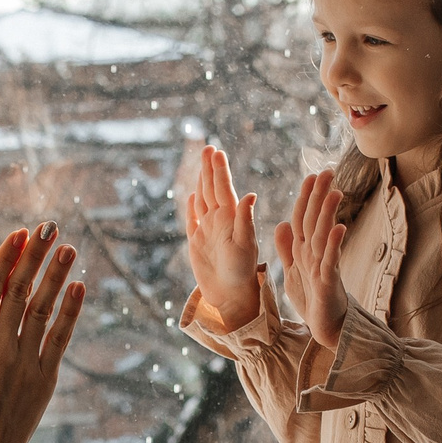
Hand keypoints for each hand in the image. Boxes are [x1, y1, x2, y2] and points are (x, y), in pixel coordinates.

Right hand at [0, 221, 85, 442]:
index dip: (6, 257)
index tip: (18, 233)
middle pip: (20, 291)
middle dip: (35, 256)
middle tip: (48, 226)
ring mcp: (24, 363)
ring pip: (44, 310)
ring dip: (57, 276)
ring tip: (69, 248)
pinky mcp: (43, 380)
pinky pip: (60, 339)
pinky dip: (70, 312)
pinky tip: (78, 288)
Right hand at [182, 143, 261, 330]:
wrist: (231, 295)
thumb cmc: (242, 272)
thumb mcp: (245, 245)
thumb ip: (246, 220)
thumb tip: (250, 195)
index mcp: (231, 218)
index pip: (223, 188)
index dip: (219, 170)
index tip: (216, 151)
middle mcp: (220, 220)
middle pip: (212, 189)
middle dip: (209, 169)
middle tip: (208, 147)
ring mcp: (208, 230)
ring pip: (203, 200)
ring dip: (202, 181)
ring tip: (202, 164)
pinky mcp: (197, 243)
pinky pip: (193, 220)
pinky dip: (191, 207)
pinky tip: (191, 196)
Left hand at [273, 171, 348, 351]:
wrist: (325, 326)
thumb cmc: (312, 298)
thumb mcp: (293, 271)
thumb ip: (288, 249)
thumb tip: (282, 224)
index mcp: (304, 250)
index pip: (303, 218)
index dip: (306, 198)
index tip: (311, 176)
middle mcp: (315, 254)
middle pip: (316, 220)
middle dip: (320, 197)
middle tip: (327, 172)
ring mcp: (323, 266)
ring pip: (324, 235)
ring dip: (328, 214)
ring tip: (335, 192)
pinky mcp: (328, 282)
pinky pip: (331, 261)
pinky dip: (334, 245)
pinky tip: (339, 228)